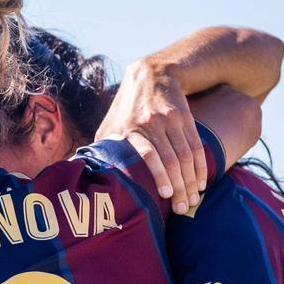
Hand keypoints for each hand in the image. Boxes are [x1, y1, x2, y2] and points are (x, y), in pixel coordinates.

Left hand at [97, 59, 205, 213]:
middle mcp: (151, 124)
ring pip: (186, 155)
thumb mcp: (109, 125)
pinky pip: (196, 146)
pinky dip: (200, 166)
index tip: (165, 194)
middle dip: (179, 187)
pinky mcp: (185, 118)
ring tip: (193, 200)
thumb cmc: (126, 109)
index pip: (148, 154)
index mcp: (130, 129)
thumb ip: (103, 149)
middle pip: (170, 160)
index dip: (159, 175)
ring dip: (192, 180)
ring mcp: (170, 120)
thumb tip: (83, 173)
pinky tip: (201, 182)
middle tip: (183, 208)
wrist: (151, 75)